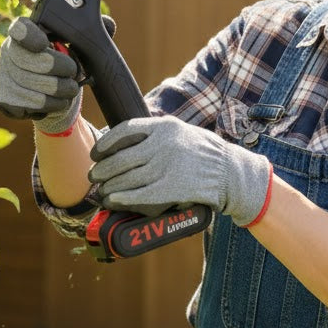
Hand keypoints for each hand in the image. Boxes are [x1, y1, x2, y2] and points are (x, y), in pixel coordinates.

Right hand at [0, 16, 80, 133]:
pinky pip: (34, 105)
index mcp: (25, 32)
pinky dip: (53, 105)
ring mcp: (4, 76)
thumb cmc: (65, 65)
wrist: (54, 97)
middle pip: (34, 61)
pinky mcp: (6, 100)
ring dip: (63, 90)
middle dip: (62, 68)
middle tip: (74, 72)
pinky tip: (56, 101)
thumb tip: (108, 25)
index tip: (47, 43)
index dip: (32, 36)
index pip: (20, 28)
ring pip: (37, 86)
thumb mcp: (78, 45)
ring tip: (70, 88)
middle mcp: (9, 52)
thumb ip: (91, 31)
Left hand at [89, 116, 272, 225]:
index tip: (97, 153)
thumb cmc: (205, 153)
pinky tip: (113, 201)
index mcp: (164, 126)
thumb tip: (124, 142)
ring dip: (110, 187)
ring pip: (127, 178)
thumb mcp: (182, 131)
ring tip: (103, 192)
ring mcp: (167, 167)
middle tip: (95, 177)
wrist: (232, 172)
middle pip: (121, 158)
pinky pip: (139, 195)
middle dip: (103, 170)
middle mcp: (164, 144)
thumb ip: (156, 133)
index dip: (105, 144)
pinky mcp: (172, 188)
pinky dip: (122, 198)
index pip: (124, 131)